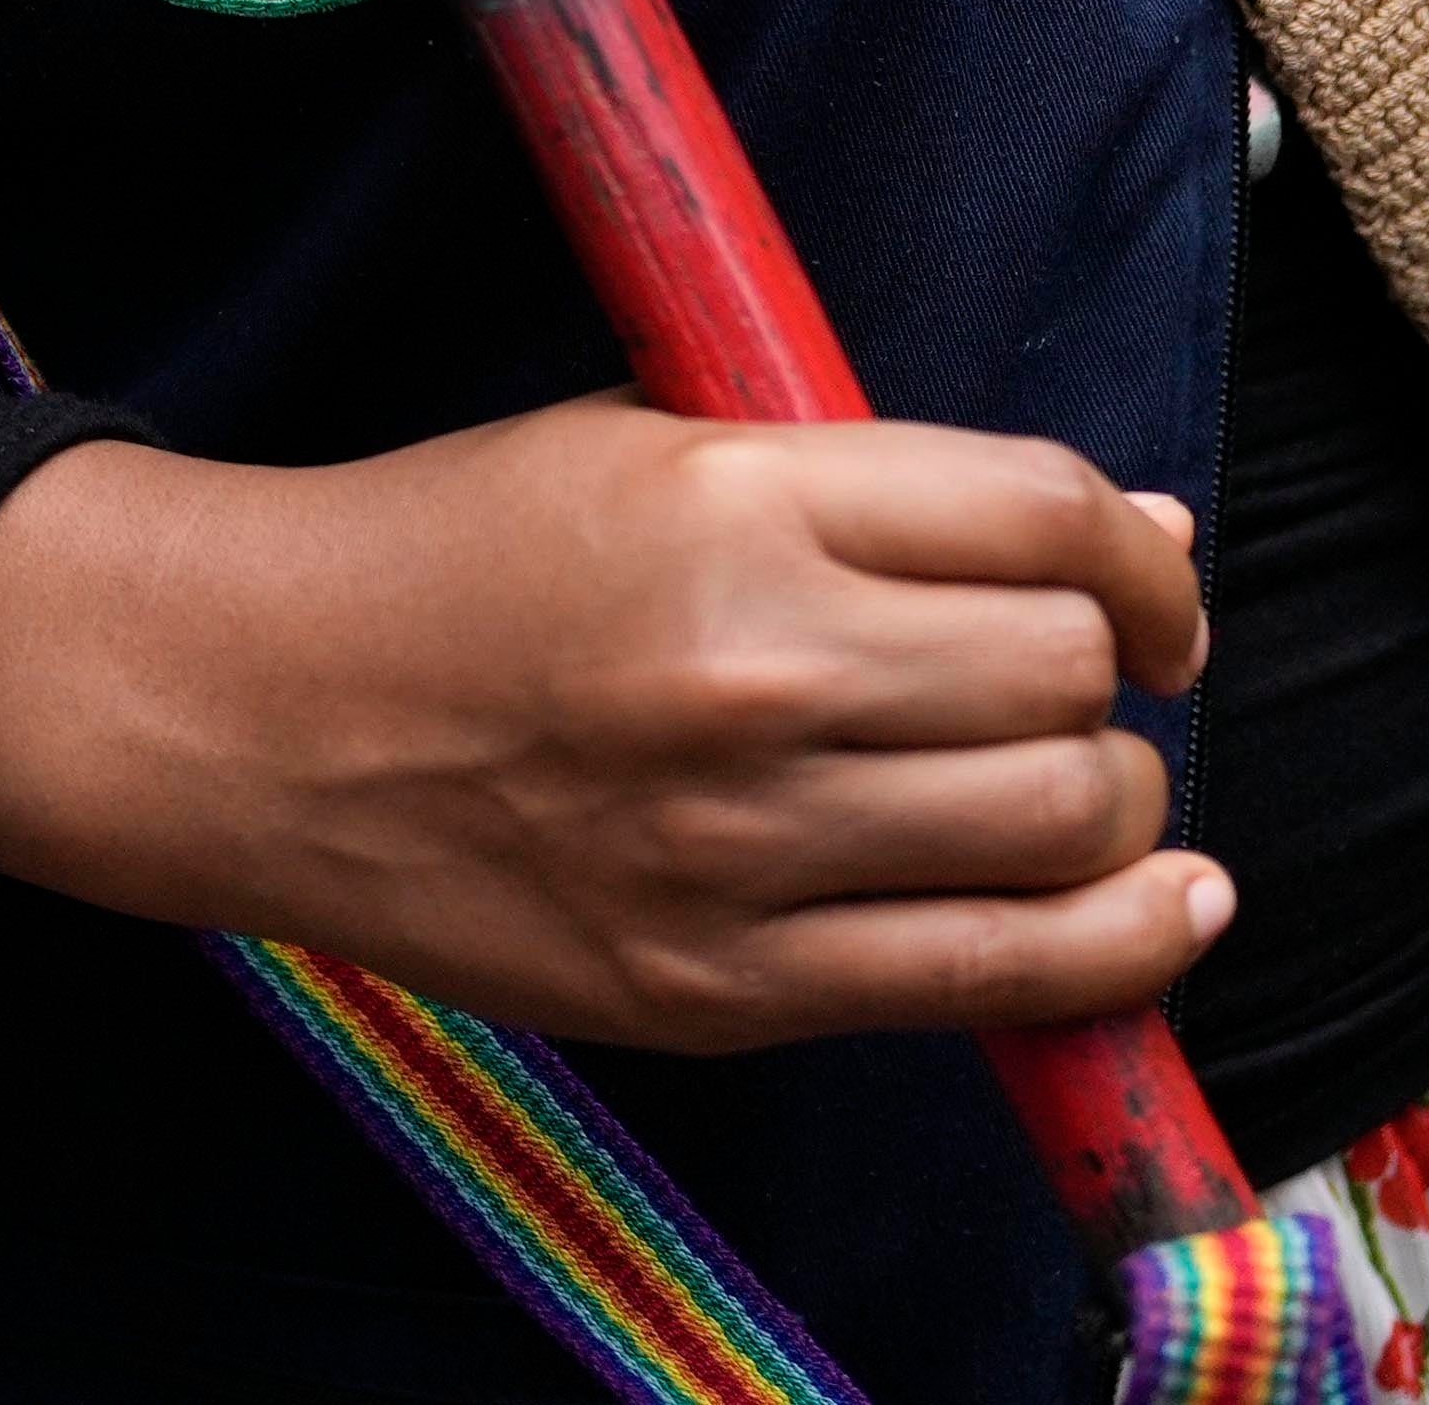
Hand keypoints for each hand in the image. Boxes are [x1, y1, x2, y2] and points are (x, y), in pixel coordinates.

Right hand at [0, 395, 1221, 1054]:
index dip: (1143, 556)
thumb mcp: (650, 443)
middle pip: (1068, 674)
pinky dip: (1121, 945)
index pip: (1045, 516)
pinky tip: (1166, 906)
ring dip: (1113, 801)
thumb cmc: (460, 552)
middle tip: (1077, 683)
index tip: (1151, 585)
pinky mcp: (724, 985)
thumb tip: (1137, 538)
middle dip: (1114, 674)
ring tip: (1077, 786)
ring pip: (1063, 822)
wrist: (263, 711)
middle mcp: (756, 671)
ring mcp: (741, 845)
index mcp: (735, 503)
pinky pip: (994, 976)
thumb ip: (873, 485)